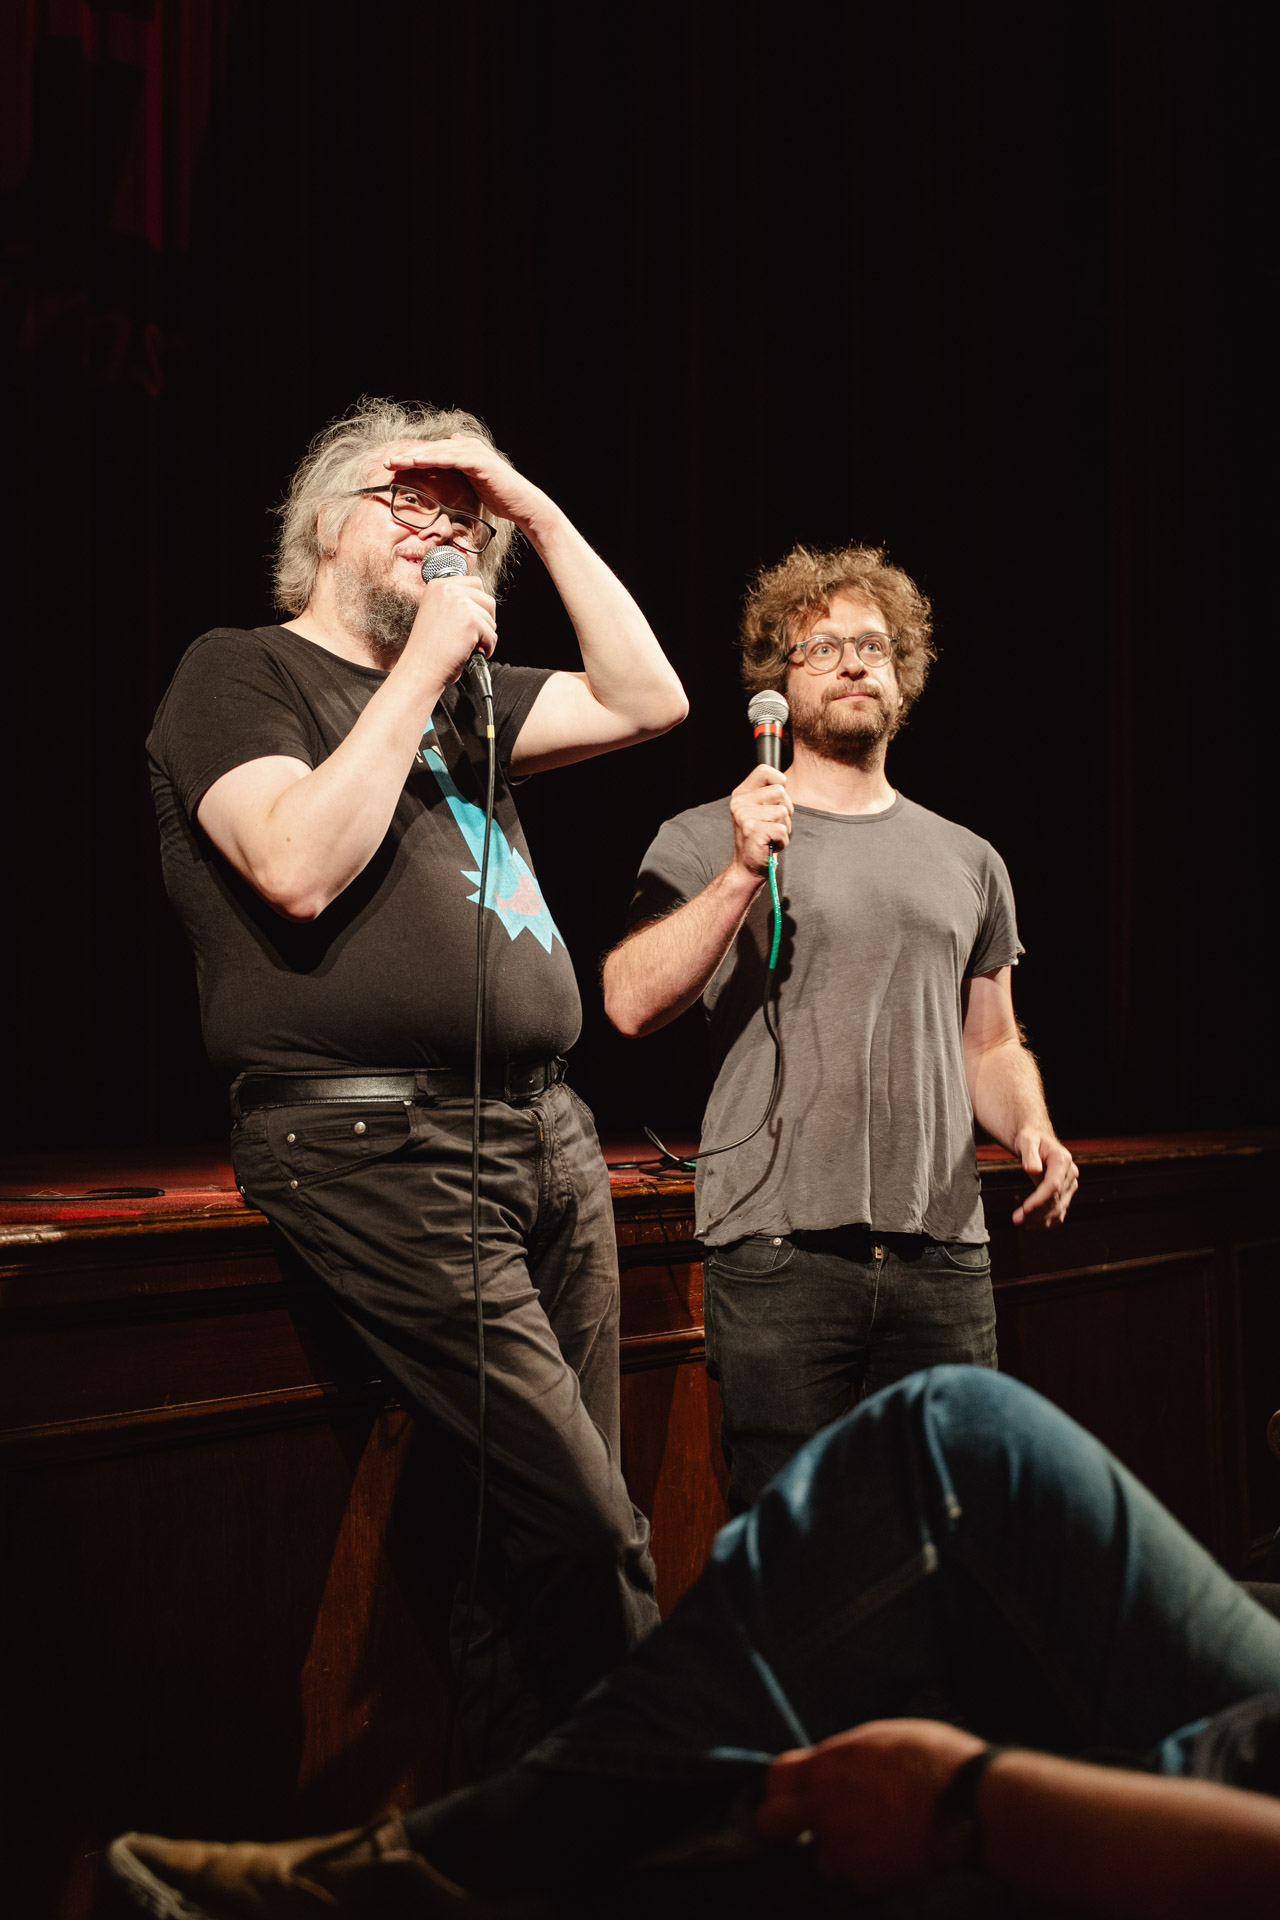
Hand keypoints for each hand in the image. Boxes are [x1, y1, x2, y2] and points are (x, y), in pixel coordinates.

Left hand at [382, 434, 549, 529]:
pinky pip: (450, 458)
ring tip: (395, 462)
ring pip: (437, 451)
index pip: (433, 453)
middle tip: (387, 462)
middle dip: (408, 455)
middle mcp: (468, 447)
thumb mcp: (473, 487)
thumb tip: (445, 476)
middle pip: (432, 449)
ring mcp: (474, 452)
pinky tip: (416, 462)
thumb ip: (459, 477)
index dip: (413, 458)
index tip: (394, 466)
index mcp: (465, 453)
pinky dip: (432, 459)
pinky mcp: (478, 461)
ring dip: (414, 456)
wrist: (521, 505)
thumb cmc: (499, 498)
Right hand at [402, 571, 497, 688]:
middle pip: (487, 599)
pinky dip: (487, 648)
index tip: (474, 619)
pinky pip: (492, 635)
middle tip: (477, 634)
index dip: (479, 604)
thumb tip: (481, 604)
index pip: (474, 583)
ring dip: (486, 635)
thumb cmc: (427, 648)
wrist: (420, 668)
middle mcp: (448, 589)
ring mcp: (460, 603)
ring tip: (470, 646)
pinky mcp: (471, 621)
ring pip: (491, 618)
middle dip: (486, 618)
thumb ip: (454, 603)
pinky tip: (471, 653)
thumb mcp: (436, 613)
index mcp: (438, 586)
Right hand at [729, 763, 792, 878]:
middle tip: (772, 825)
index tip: (776, 801)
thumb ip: (769, 793)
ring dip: (784, 827)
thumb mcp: (762, 810)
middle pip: (780, 791)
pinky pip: (782, 830)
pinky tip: (770, 844)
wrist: (748, 866)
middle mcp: (739, 803)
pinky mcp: (752, 830)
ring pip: (783, 812)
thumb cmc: (761, 837)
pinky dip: (782, 841)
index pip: (764, 770)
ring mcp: (744, 816)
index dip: (779, 782)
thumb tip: (784, 780)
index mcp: (741, 794)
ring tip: (771, 835)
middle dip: (785, 810)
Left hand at [754, 1720, 986, 1886]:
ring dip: (837, 1850)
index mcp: (825, 1766)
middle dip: (782, 1823)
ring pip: (819, 1856)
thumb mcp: (878, 1739)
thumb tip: (828, 1767)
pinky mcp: (865, 1877)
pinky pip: (853, 1876)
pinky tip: (892, 1851)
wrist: (968, 1802)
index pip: (774, 1777)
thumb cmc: (931, 1759)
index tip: (792, 1789)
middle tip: (804, 1822)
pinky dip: (867, 1869)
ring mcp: (841, 1847)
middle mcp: (823, 1808)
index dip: (781, 1785)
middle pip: (770, 1823)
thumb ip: (842, 1758)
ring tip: (872, 1836)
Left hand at [1011, 1131, 1078, 1226]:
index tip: (1025, 1209)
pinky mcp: (1065, 1194)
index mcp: (1062, 1160)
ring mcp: (1070, 1185)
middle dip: (1036, 1212)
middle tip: (1016, 1219)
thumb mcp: (1026, 1141)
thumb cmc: (1030, 1139)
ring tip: (1020, 1222)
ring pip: (1058, 1208)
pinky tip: (1032, 1225)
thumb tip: (1033, 1169)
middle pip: (1056, 1199)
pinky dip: (1047, 1221)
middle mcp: (1070, 1174)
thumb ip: (1029, 1154)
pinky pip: (1059, 1211)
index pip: (1053, 1185)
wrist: (1038, 1142)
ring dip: (1040, 1219)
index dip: (1040, 1199)